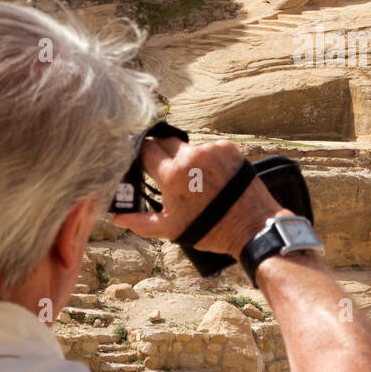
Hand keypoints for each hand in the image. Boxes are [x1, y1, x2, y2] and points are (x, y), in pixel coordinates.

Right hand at [112, 136, 288, 257]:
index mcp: (173, 175)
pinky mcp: (228, 148)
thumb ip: (141, 222)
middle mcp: (191, 157)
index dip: (140, 155)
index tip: (140, 162)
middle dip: (159, 152)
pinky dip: (204, 157)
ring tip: (191, 178)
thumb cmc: (211, 229)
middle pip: (164, 141)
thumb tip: (118, 218)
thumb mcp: (171, 229)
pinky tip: (209, 175)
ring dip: (183, 156)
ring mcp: (211, 150)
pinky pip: (207, 147)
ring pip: (187, 146)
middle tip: (162, 168)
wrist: (252, 225)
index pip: (145, 150)